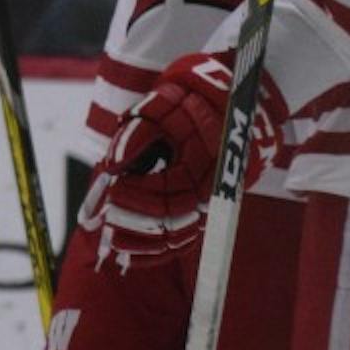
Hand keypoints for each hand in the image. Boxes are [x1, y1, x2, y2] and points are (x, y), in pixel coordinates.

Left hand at [84, 53, 283, 268]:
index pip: (168, 190)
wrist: (239, 96)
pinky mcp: (209, 205)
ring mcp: (214, 198)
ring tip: (117, 240)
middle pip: (175, 220)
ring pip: (181, 235)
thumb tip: (113, 165)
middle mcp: (214, 185)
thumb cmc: (198, 95)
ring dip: (146, 242)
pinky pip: (186, 238)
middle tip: (110, 215)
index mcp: (206, 159)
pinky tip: (134, 254)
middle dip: (137, 221)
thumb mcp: (166, 102)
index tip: (113, 189)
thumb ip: (138, 133)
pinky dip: (159, 250)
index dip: (138, 194)